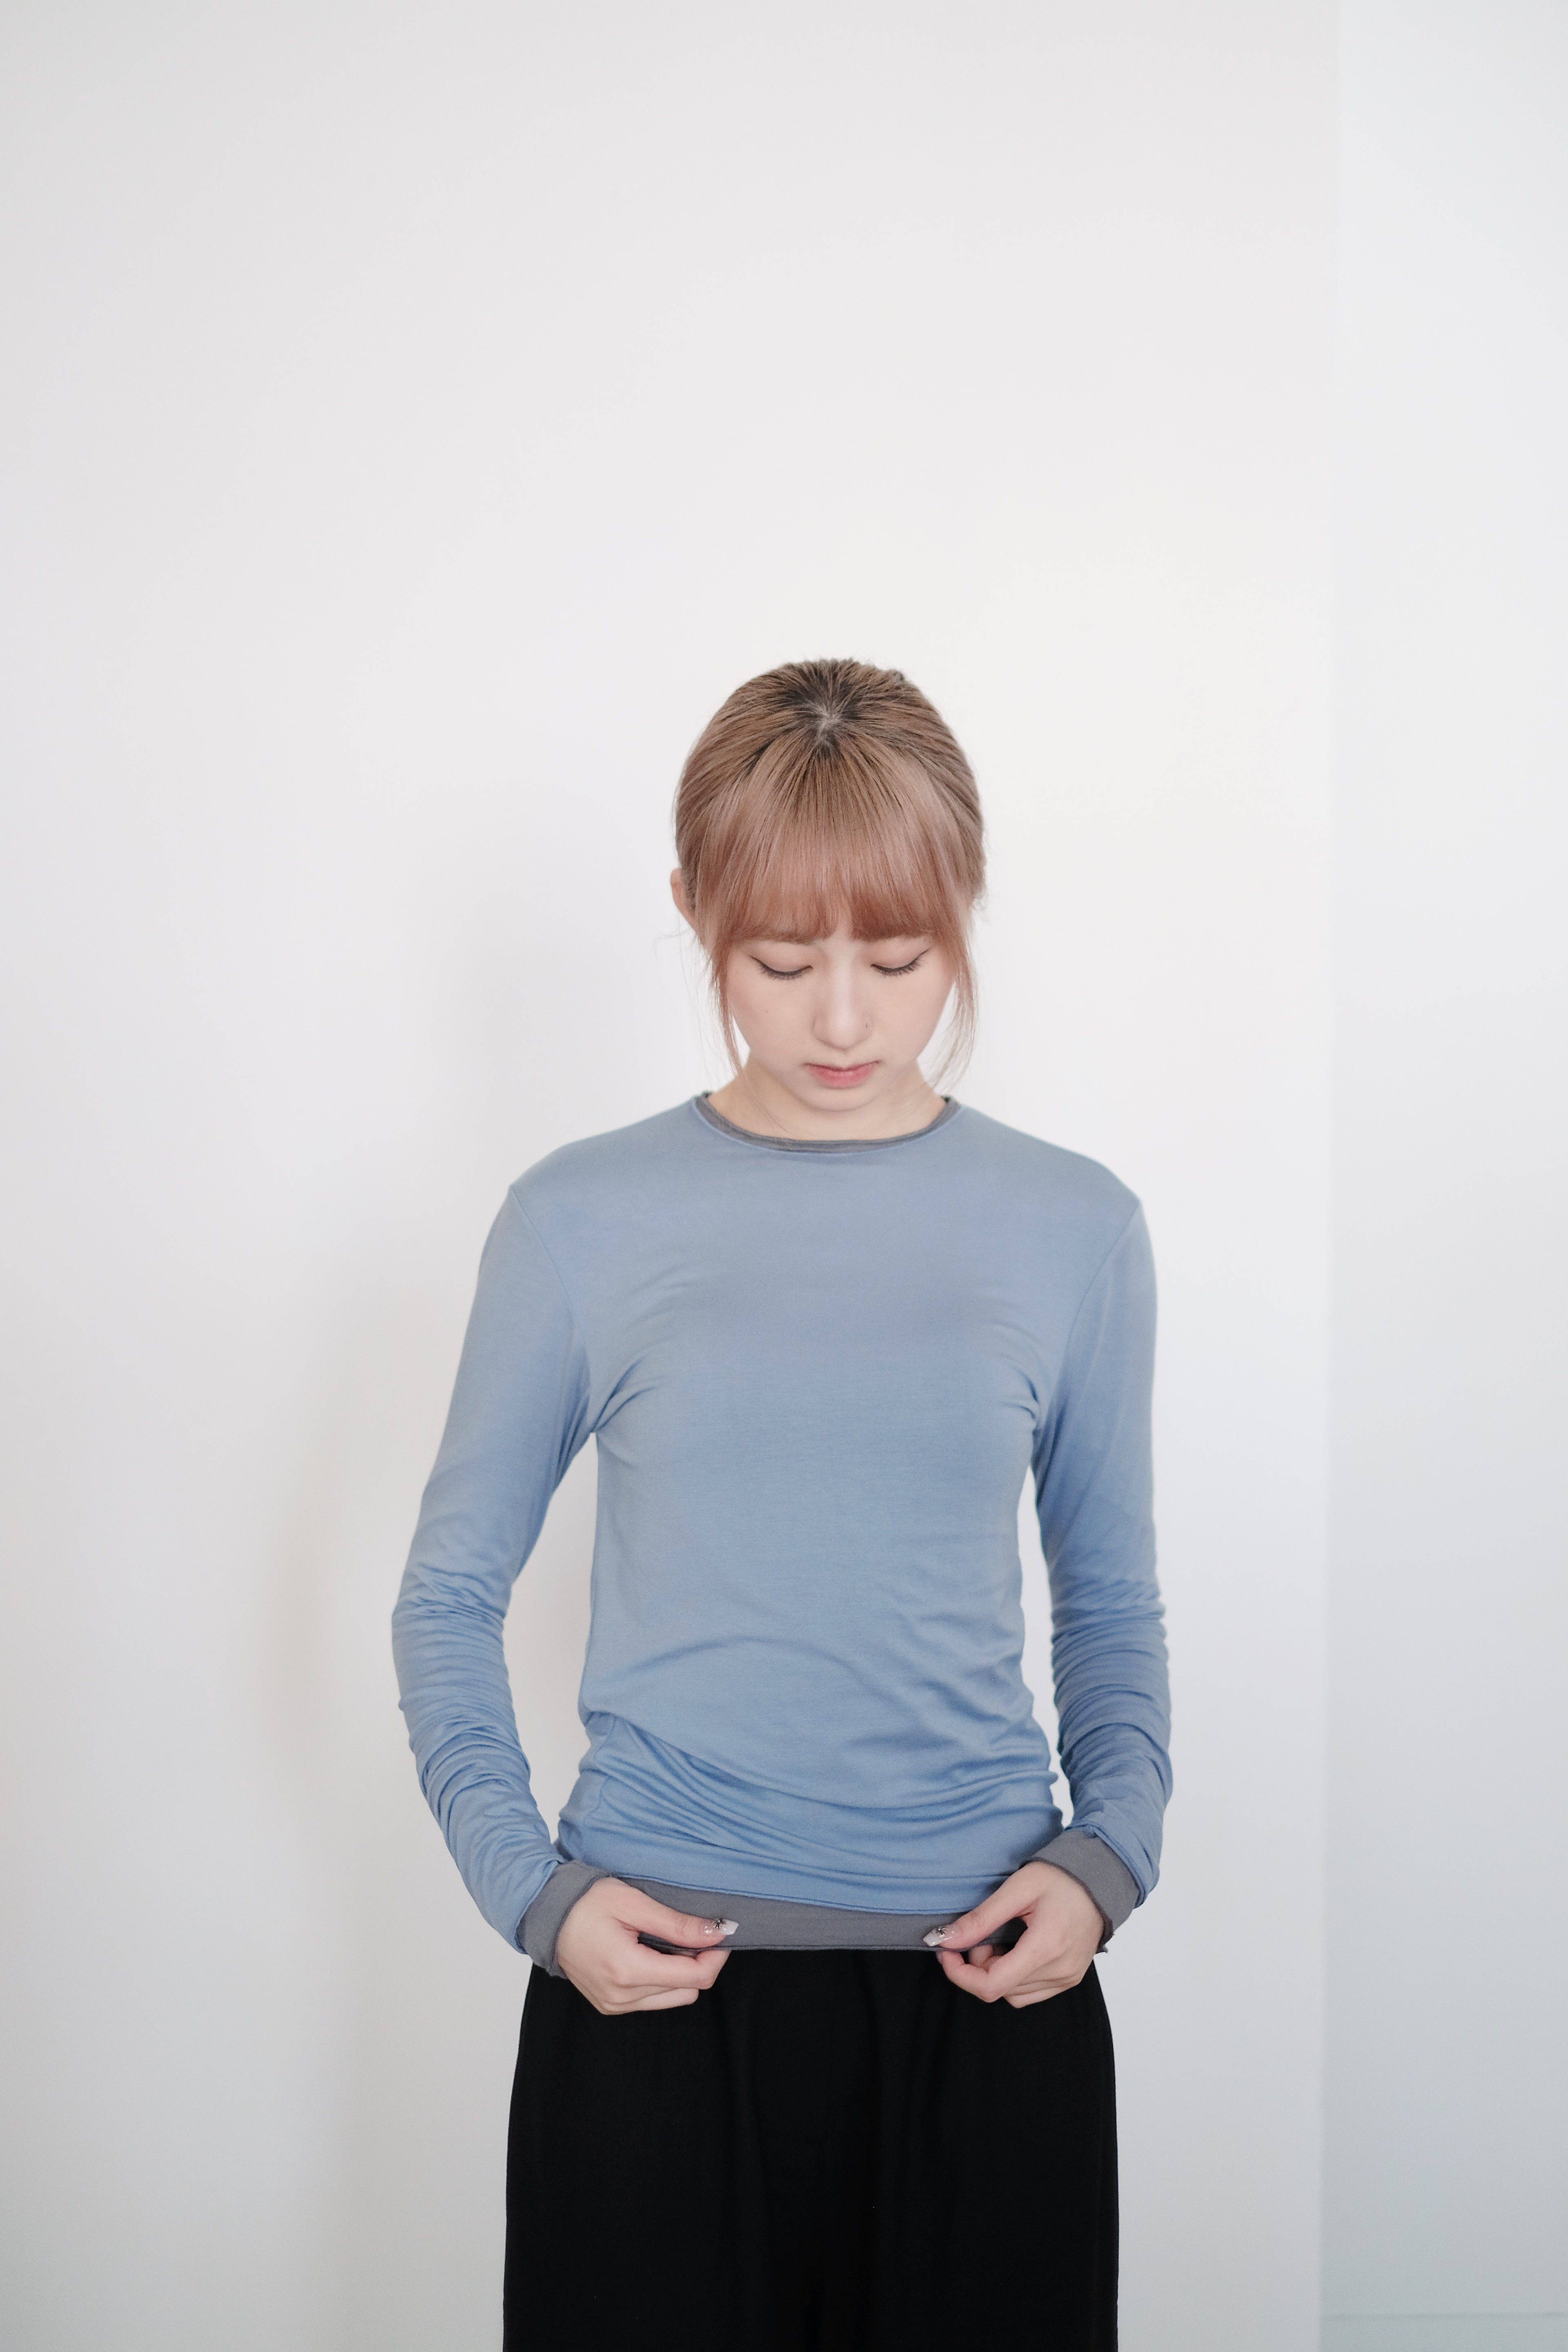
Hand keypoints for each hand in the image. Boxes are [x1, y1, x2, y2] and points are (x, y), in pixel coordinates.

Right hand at [553, 1877, 737, 2014]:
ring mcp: (614, 2005)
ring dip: (680, 1973)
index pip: (694, 1978)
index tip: (721, 1931)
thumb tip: (716, 1932)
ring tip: (667, 1941)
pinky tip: (650, 1953)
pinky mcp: (610, 2005)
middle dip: (699, 1963)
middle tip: (693, 1931)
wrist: (547, 1915)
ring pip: (672, 1998)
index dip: (716, 1956)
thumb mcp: (634, 1903)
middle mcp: (621, 1997)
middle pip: (688, 1991)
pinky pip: (652, 2000)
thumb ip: (676, 1923)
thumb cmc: (586, 1903)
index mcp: (628, 1971)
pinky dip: (661, 1980)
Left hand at [926, 1861, 1103, 2008]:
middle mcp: (1059, 1971)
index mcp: (1045, 1948)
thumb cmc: (1061, 1878)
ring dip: (996, 1972)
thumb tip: (945, 1939)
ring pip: (1013, 1995)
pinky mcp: (1070, 1979)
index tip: (947, 1952)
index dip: (960, 1974)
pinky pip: (1031, 1992)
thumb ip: (981, 1918)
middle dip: (978, 1966)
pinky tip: (1016, 1950)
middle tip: (981, 1934)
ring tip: (1001, 1939)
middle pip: (1000, 1989)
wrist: (1100, 1880)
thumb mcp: (1017, 1889)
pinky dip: (1014, 1977)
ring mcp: (1067, 1978)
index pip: (991, 1985)